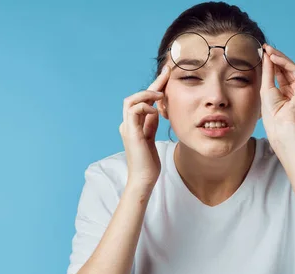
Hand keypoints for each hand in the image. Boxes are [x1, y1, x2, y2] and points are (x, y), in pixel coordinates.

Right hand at [119, 66, 170, 193]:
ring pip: (131, 100)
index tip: (167, 76)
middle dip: (153, 83)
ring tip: (161, 94)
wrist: (144, 179)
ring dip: (147, 94)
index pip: (143, 101)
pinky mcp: (131, 132)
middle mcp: (128, 124)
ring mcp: (127, 127)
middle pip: (136, 96)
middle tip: (167, 73)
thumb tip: (155, 110)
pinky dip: (146, 106)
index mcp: (133, 125)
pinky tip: (156, 112)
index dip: (154, 87)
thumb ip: (151, 124)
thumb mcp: (151, 138)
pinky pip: (134, 110)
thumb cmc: (149, 163)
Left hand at [260, 44, 294, 140]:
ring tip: (268, 50)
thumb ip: (268, 72)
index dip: (271, 63)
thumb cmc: (272, 115)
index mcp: (288, 94)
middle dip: (275, 58)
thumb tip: (266, 55)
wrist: (280, 127)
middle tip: (265, 47)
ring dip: (278, 58)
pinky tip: (274, 57)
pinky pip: (294, 70)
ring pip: (290, 68)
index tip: (262, 52)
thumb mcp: (267, 89)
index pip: (280, 74)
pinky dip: (284, 62)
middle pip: (286, 70)